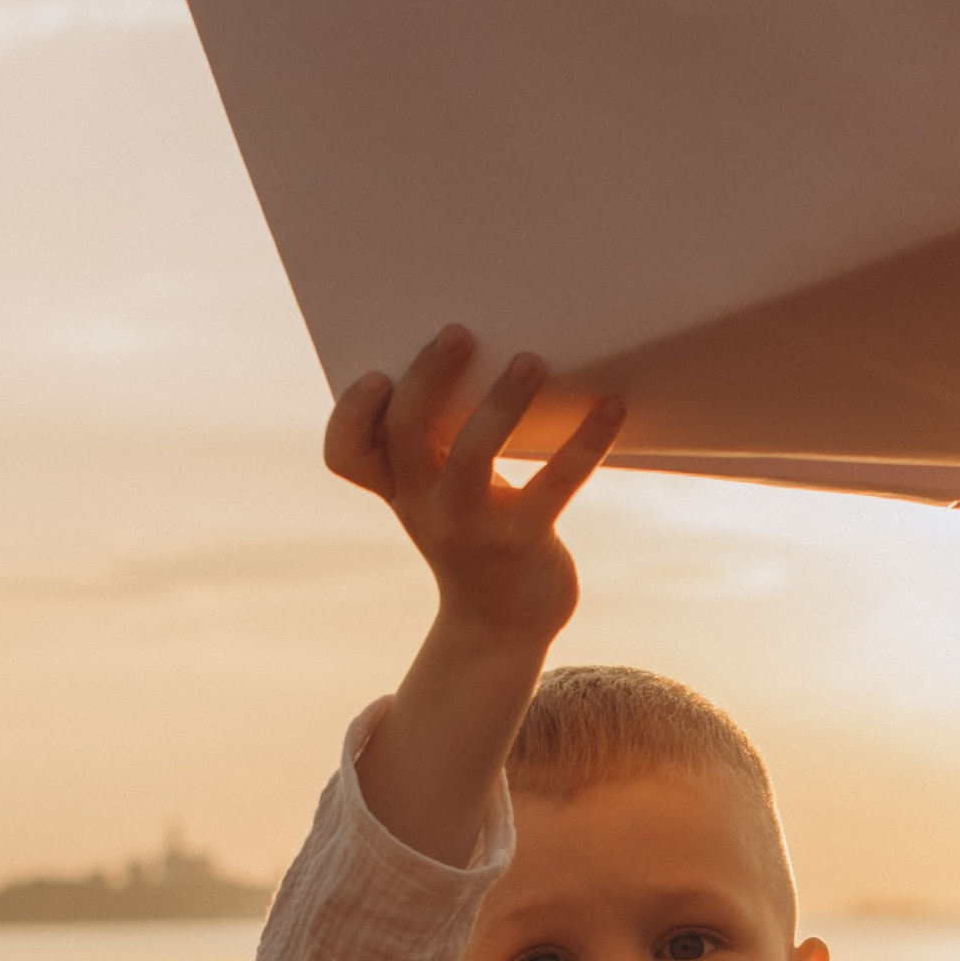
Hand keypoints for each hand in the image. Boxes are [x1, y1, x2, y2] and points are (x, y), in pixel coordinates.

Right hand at [326, 327, 624, 653]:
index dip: (351, 413)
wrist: (503, 627)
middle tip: (459, 332)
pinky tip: (612, 407)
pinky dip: (585, 441)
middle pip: (404, 433)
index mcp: (397, 487)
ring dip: (501, 404)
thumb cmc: (475, 539)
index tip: (377, 375)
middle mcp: (423, 505)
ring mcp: (469, 527)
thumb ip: (442, 444)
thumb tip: (490, 351)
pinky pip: (553, 484)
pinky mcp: (522, 541)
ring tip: (531, 361)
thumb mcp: (443, 496)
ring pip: (471, 455)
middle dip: (427, 377)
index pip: (347, 454)